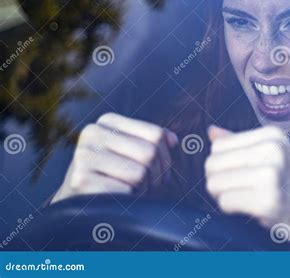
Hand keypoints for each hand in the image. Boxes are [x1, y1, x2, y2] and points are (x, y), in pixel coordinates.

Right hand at [51, 113, 177, 203]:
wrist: (77, 205)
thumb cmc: (111, 177)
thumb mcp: (130, 153)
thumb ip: (153, 141)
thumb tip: (174, 140)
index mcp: (107, 121)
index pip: (156, 135)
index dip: (165, 158)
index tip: (157, 170)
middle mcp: (93, 133)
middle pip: (150, 153)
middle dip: (155, 176)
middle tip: (146, 187)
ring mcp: (84, 155)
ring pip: (140, 173)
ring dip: (143, 190)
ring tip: (131, 193)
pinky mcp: (81, 180)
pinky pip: (125, 191)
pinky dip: (129, 201)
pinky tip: (118, 201)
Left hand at [205, 125, 289, 249]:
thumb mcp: (272, 155)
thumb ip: (240, 144)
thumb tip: (211, 131)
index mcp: (272, 135)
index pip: (218, 146)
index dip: (222, 165)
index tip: (241, 176)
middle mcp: (272, 149)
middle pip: (212, 164)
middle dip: (218, 182)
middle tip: (241, 191)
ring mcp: (271, 175)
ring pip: (214, 183)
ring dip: (224, 196)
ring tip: (247, 199)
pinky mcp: (267, 201)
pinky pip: (225, 202)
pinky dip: (232, 210)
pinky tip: (253, 209)